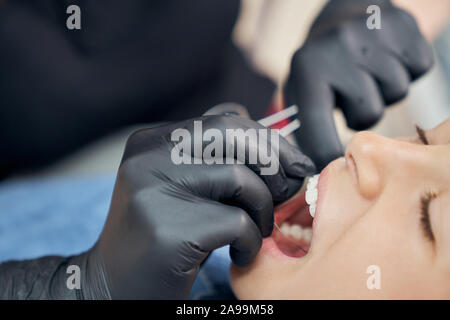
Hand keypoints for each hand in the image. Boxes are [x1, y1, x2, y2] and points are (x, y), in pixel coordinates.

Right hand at [83, 115, 314, 298]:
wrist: (113, 286)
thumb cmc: (163, 235)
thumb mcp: (182, 187)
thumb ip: (215, 161)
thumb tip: (278, 150)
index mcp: (151, 142)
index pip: (223, 121)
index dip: (267, 139)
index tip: (293, 162)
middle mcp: (146, 159)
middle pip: (231, 136)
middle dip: (274, 161)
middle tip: (288, 191)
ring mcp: (153, 193)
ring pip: (239, 179)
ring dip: (263, 209)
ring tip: (257, 231)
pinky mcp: (167, 231)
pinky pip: (237, 223)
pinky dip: (252, 242)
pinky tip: (239, 255)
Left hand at [285, 0, 433, 169]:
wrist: (345, 16)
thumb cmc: (321, 65)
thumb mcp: (301, 90)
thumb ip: (306, 127)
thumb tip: (318, 171)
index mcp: (308, 69)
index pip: (317, 128)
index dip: (326, 155)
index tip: (331, 166)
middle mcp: (339, 49)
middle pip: (368, 114)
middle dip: (362, 113)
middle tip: (351, 94)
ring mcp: (374, 35)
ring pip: (395, 93)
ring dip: (383, 91)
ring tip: (367, 74)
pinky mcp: (404, 26)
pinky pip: (418, 70)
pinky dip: (406, 70)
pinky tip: (386, 60)